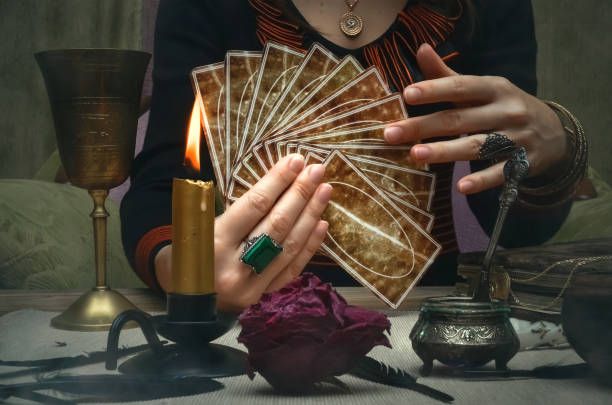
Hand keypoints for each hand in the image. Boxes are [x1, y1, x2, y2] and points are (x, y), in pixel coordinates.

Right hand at [155, 154, 331, 312]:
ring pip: (288, 246)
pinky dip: (308, 246)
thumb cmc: (187, 252)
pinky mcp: (260, 297)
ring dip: (310, 216)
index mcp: (213, 242)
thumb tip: (272, 183)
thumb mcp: (194, 225)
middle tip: (317, 171)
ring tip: (324, 191)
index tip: (296, 161)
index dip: (278, 181)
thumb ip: (231, 209)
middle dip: (300, 194)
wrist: (178, 300)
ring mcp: (250, 285)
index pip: (255, 205)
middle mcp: (234, 265)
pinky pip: (290, 269)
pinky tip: (321, 224)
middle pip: (277, 224)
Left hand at [383, 44, 568, 193]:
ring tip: (415, 155)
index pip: (461, 86)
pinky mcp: (524, 164)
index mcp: (494, 88)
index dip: (435, 89)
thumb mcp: (482, 89)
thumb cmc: (502, 107)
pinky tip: (461, 186)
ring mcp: (517, 138)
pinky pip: (501, 173)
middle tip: (390, 134)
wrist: (554, 133)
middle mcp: (507, 110)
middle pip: (459, 119)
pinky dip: (482, 180)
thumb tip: (421, 49)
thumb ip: (449, 75)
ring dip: (445, 152)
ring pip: (477, 146)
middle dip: (423, 126)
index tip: (407, 94)